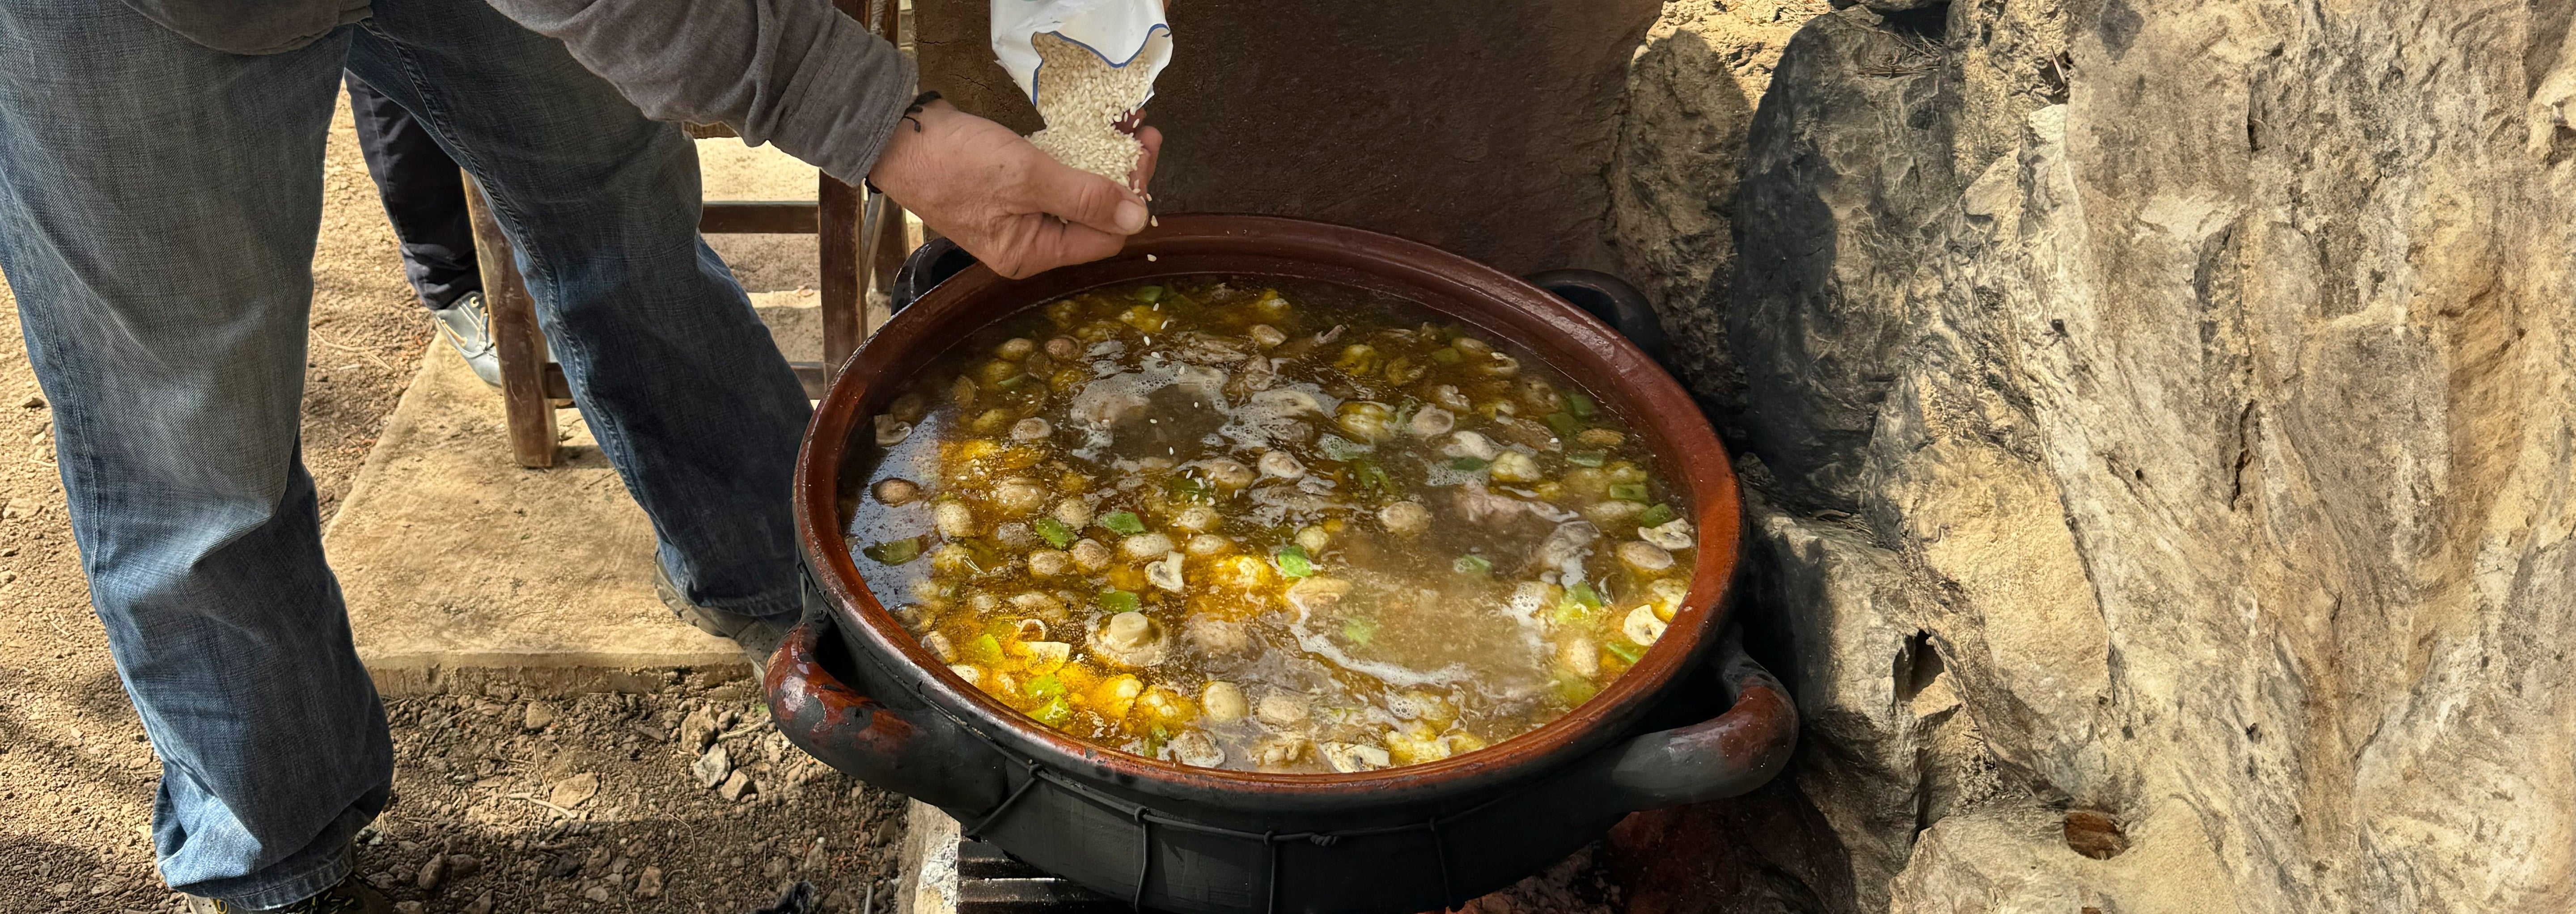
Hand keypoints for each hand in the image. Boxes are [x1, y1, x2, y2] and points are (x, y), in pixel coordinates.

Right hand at [867, 100, 1163, 279]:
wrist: (894, 136)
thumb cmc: (954, 161)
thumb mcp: (1026, 176)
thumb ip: (1084, 198)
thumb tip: (1136, 218)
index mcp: (1031, 255)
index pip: (1104, 238)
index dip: (1131, 198)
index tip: (1144, 154)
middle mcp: (1027, 245)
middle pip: (1094, 220)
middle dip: (1122, 180)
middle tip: (1142, 137)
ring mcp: (1017, 219)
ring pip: (1077, 199)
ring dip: (1103, 167)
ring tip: (1126, 130)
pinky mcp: (1009, 193)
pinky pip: (1056, 184)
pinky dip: (1077, 162)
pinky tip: (1092, 138)